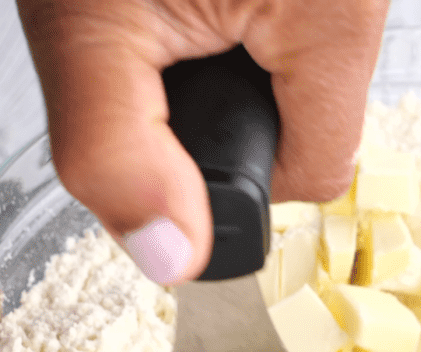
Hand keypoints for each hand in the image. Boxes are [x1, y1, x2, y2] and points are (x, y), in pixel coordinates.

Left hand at [17, 0, 388, 284]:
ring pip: (311, 74)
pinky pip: (304, 28)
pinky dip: (250, 24)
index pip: (320, 172)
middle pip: (320, 121)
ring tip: (184, 8)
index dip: (241, 169)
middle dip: (238, 108)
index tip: (187, 126)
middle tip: (172, 46)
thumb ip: (116, 150)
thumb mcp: (85, 23)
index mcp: (335, 17)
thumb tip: (174, 257)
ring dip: (242, 62)